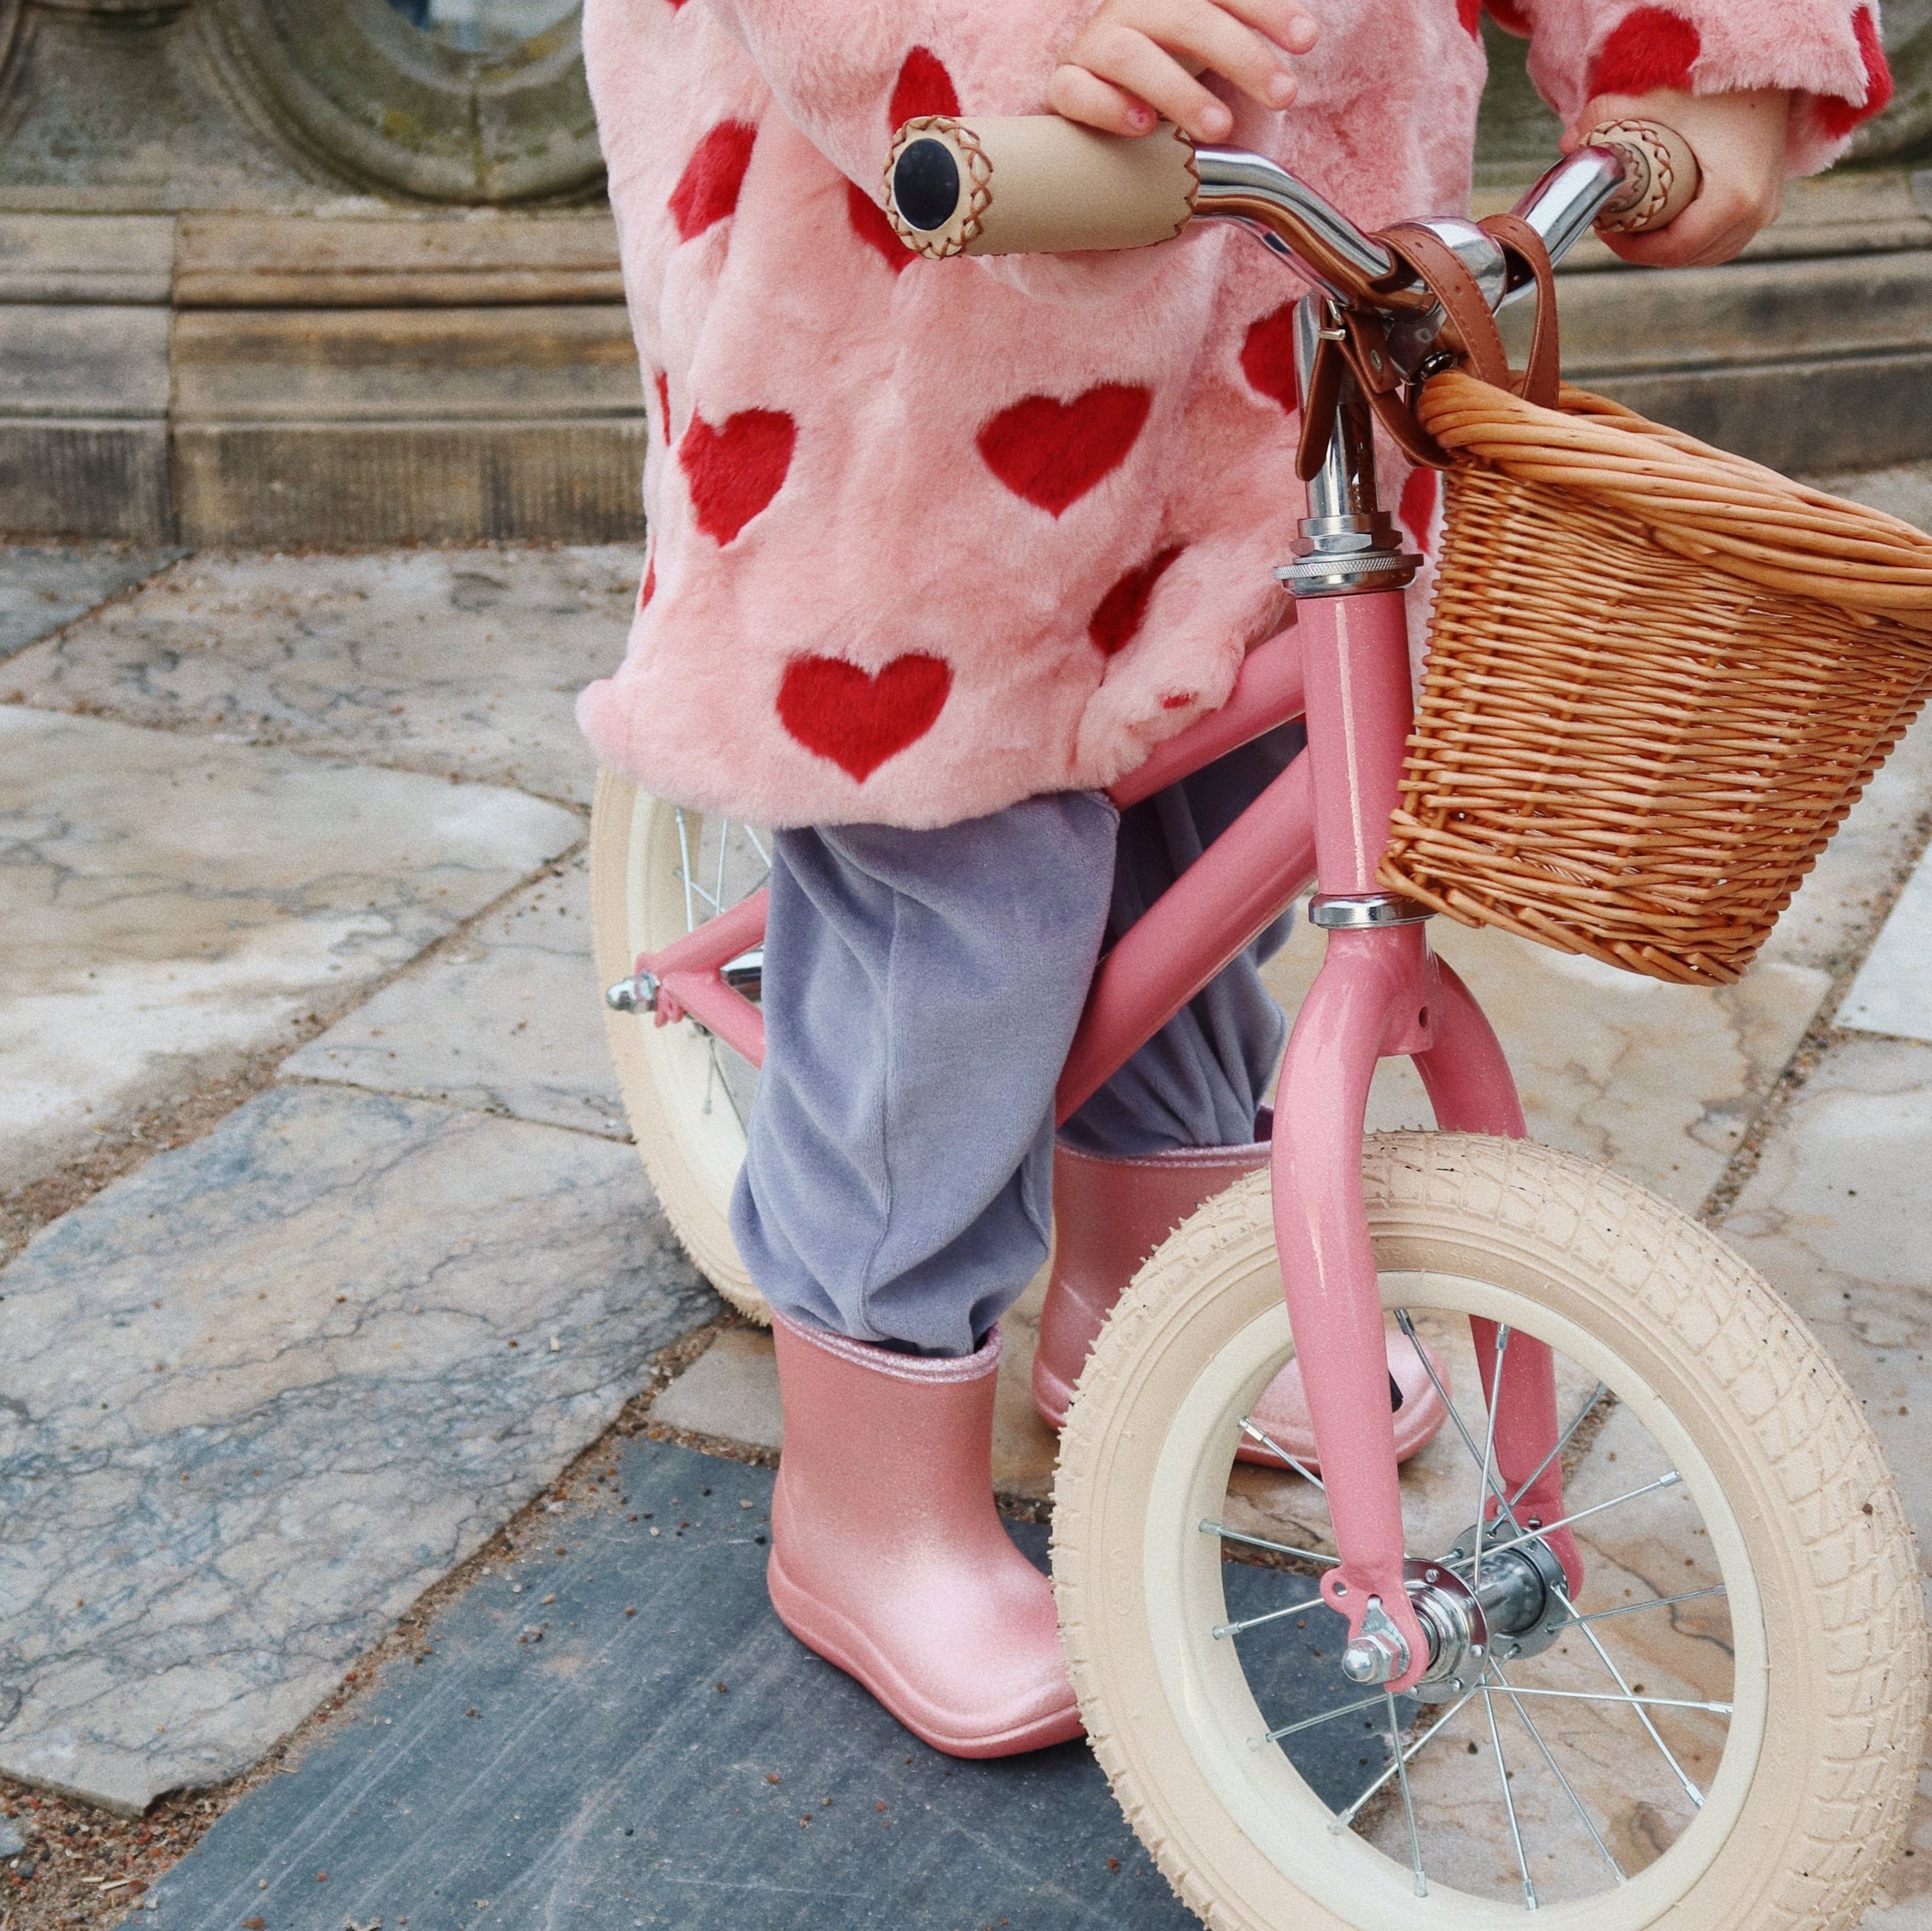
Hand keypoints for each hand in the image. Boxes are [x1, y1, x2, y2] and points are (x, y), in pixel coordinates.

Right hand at [1048, 0, 1318, 142]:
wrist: (1107, 135)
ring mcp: (1095, 44)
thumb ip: (1249, 48)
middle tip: (1284, 95)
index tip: (1306, 40)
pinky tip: (1143, 128)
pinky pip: (1077, 91)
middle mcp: (1135, 8)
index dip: (1265, 9)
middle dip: (1242, 55)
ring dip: (1180, 91)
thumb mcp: (1221, 65)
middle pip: (1187, 16)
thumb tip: (1306, 32)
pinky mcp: (1065, 87)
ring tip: (1220, 128)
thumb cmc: (1176, 99)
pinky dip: (1109, 107)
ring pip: (1131, 54)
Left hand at [1567, 86, 1788, 267]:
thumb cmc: (1716, 84)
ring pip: (1705, 255)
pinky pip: (1722, 241)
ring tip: (1634, 222)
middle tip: (1613, 224)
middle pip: (1687, 257)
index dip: (1630, 249)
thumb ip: (1606, 118)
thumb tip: (1568, 146)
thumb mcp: (1654, 98)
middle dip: (1644, 248)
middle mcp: (1758, 212)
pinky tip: (1664, 222)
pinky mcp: (1766, 206)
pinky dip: (1691, 240)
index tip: (1605, 227)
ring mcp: (1766, 211)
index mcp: (1736, 197)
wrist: (1769, 65)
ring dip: (1666, 247)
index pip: (1672, 250)